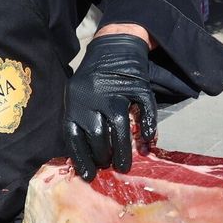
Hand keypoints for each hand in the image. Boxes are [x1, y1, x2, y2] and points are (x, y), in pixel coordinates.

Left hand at [66, 33, 155, 181]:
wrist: (114, 46)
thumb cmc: (94, 78)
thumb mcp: (78, 95)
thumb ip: (80, 120)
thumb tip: (87, 158)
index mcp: (74, 100)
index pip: (74, 134)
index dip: (81, 157)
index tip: (87, 176)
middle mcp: (92, 95)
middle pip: (96, 132)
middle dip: (102, 155)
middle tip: (109, 166)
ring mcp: (116, 89)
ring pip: (118, 124)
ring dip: (122, 149)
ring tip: (124, 166)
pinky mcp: (137, 85)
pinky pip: (144, 109)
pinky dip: (148, 126)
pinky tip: (148, 141)